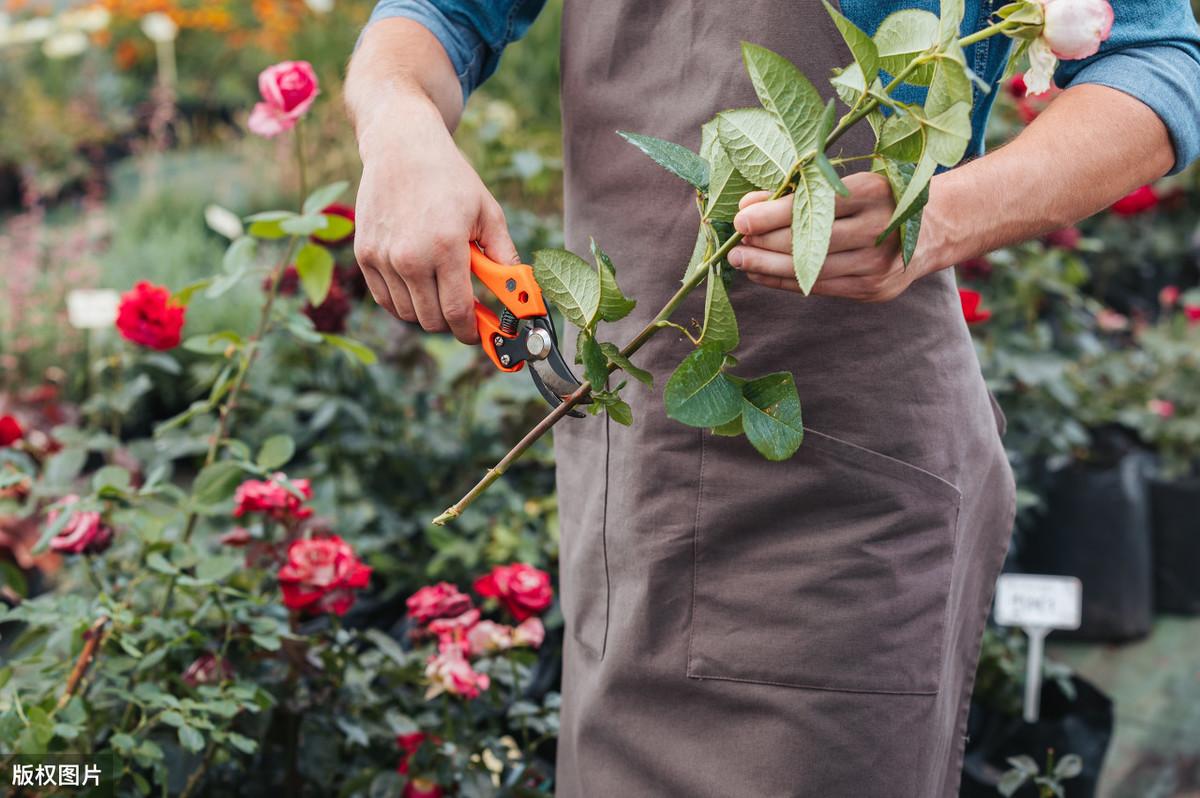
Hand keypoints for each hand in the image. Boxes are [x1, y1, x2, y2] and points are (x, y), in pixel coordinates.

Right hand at [353, 95, 516, 343]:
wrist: (401, 147)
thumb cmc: (450, 179)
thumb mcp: (487, 213)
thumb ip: (504, 257)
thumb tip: (520, 293)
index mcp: (445, 248)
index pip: (457, 312)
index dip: (471, 332)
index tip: (481, 334)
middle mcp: (409, 257)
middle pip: (431, 320)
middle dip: (452, 322)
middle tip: (465, 310)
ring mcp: (382, 258)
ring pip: (408, 313)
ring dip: (427, 310)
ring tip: (441, 287)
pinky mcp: (364, 255)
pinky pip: (386, 300)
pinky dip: (403, 301)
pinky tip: (418, 284)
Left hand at [727, 172, 930, 301]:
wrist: (936, 226)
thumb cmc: (880, 197)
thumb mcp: (847, 183)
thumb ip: (799, 191)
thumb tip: (747, 205)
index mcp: (875, 193)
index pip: (815, 205)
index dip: (773, 214)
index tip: (741, 219)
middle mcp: (880, 230)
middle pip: (811, 241)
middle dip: (765, 245)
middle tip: (733, 246)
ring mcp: (878, 264)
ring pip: (811, 270)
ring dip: (768, 267)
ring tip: (740, 261)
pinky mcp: (874, 289)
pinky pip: (820, 287)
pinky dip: (786, 282)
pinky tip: (762, 276)